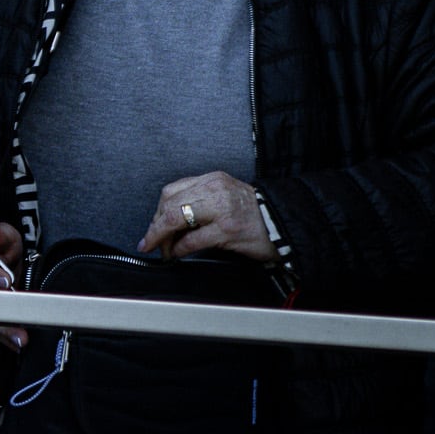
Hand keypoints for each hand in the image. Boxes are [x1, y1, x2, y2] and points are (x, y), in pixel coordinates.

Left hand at [140, 170, 281, 262]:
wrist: (283, 222)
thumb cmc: (253, 212)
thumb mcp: (224, 195)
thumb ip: (199, 201)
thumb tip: (170, 221)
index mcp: (211, 180)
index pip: (172, 191)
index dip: (157, 211)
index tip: (152, 226)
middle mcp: (215, 190)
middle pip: (169, 204)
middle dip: (155, 226)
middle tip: (150, 241)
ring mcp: (221, 209)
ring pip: (176, 219)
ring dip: (162, 237)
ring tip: (162, 249)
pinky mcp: (228, 230)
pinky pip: (193, 240)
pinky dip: (180, 249)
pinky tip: (177, 254)